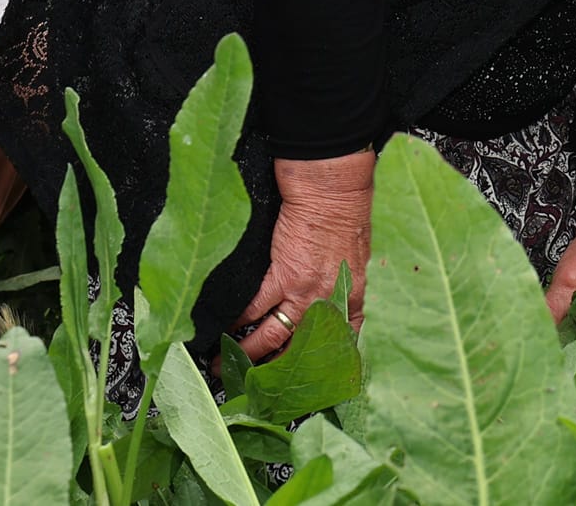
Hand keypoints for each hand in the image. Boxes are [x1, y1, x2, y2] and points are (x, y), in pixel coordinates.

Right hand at [233, 150, 373, 360]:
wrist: (332, 192)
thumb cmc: (343, 217)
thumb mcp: (351, 258)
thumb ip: (338, 284)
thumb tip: (322, 303)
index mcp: (349, 297)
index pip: (339, 341)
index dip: (320, 364)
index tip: (304, 378)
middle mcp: (329, 302)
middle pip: (298, 348)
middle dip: (275, 369)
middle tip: (256, 384)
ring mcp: (305, 292)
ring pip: (271, 336)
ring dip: (247, 353)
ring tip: (227, 365)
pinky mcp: (282, 277)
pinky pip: (254, 310)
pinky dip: (237, 323)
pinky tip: (223, 331)